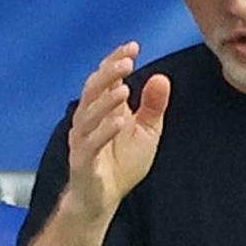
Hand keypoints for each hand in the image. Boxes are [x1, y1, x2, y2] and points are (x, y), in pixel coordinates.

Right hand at [65, 42, 170, 221]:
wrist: (102, 198)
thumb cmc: (121, 163)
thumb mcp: (146, 131)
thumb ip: (153, 106)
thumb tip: (162, 77)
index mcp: (102, 108)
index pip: (105, 78)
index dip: (115, 61)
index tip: (133, 47)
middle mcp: (88, 119)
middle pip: (93, 90)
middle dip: (108, 74)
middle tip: (127, 61)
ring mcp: (83, 139)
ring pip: (89, 114)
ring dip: (106, 100)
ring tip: (124, 89)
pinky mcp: (84, 161)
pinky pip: (91, 143)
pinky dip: (104, 131)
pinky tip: (119, 121)